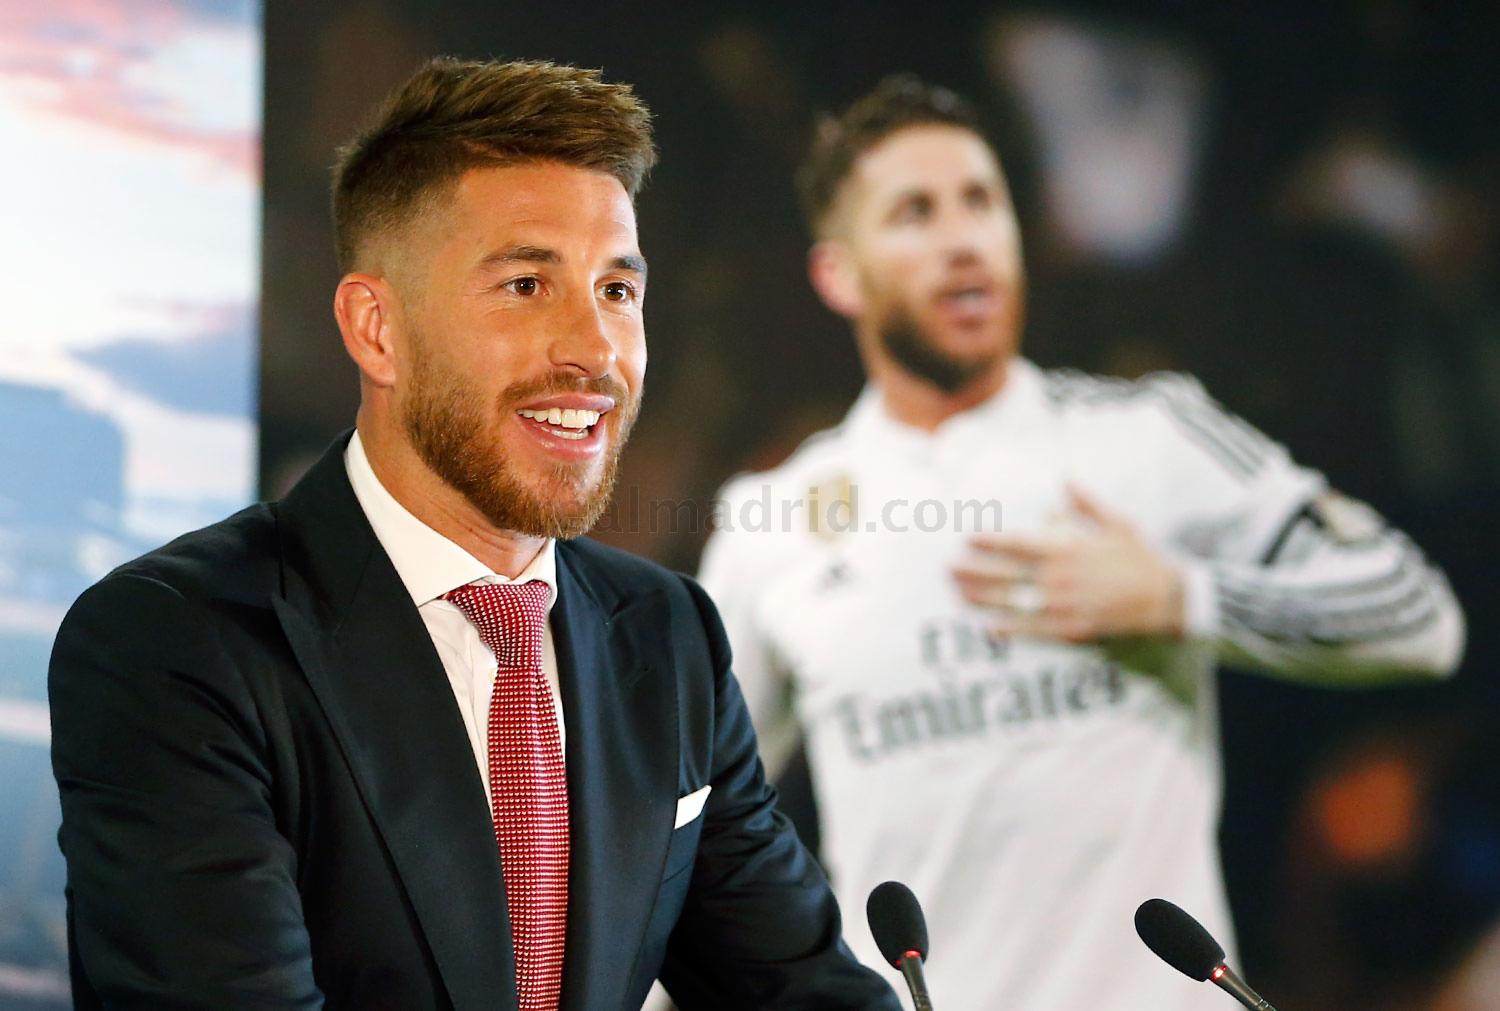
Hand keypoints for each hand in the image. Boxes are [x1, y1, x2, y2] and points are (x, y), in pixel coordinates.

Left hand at [951, 485, 1185, 642]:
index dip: (991, 543)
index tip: (967, 539)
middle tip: (947, 570)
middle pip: (1008, 575)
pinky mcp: (1073, 629)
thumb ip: (1085, 503)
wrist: (1168, 597)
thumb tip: (1066, 478)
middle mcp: (1061, 578)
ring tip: (958, 595)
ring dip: (984, 599)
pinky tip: (989, 628)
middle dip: (975, 572)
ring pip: (1015, 602)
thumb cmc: (1140, 557)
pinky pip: (1035, 630)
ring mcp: (1065, 606)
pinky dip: (1011, 629)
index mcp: (1068, 550)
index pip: (1020, 544)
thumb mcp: (1116, 522)